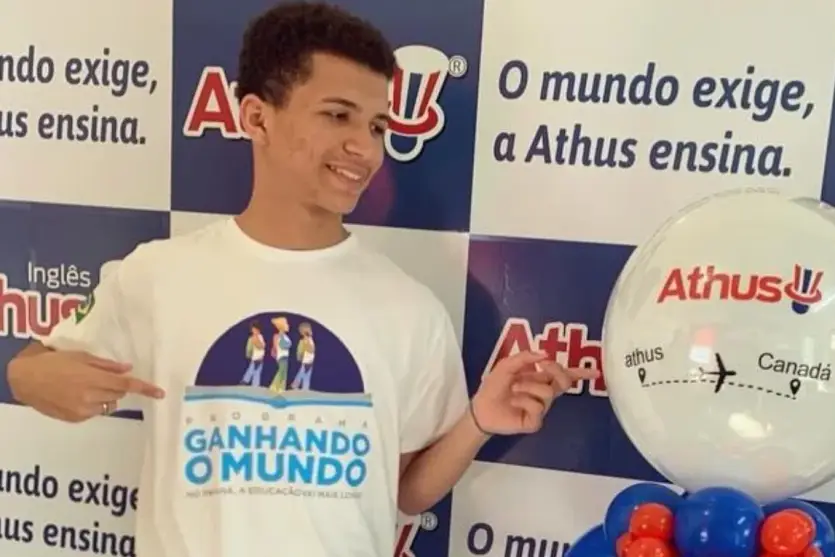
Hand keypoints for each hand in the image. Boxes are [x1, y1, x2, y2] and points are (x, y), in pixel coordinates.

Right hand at [8, 350, 164, 422]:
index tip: (160, 393)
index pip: (127, 385)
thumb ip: (106, 365)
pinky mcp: (75, 419)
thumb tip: (127, 369)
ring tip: (88, 386)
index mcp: (94, 379)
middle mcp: (91, 397)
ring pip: (109, 405)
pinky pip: (95, 412)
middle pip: (119, 394)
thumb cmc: (53, 362)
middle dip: (118, 386)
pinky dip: (94, 404)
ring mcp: (83, 410)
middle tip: (104, 378)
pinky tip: (78, 395)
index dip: (145, 388)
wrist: (25, 380)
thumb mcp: (81, 357)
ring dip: (107, 396)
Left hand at [471, 351, 599, 434]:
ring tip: (513, 388)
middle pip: (564, 381)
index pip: (564, 375)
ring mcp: (541, 408)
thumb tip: (544, 353)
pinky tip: (513, 402)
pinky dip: (523, 400)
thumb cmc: (494, 386)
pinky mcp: (535, 422)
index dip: (580, 373)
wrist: (481, 408)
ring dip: (528, 386)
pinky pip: (537, 408)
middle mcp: (544, 393)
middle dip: (556, 370)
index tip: (595, 371)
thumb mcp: (507, 365)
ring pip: (547, 392)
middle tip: (543, 365)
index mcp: (541, 379)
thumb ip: (525, 357)